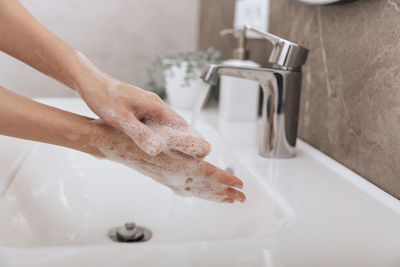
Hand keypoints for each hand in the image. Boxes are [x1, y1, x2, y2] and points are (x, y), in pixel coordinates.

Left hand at [73, 51, 209, 156]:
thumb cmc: (103, 97)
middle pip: (177, 125)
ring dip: (174, 139)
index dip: (193, 138)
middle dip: (187, 140)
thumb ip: (140, 134)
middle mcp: (154, 106)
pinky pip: (155, 126)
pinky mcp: (139, 111)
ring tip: (181, 156)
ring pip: (166, 126)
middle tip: (196, 158)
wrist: (89, 83)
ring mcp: (147, 108)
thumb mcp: (121, 119)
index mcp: (155, 105)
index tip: (204, 152)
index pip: (181, 124)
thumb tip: (159, 150)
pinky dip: (161, 137)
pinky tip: (158, 147)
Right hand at [91, 120, 245, 202]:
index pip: (208, 176)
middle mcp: (173, 176)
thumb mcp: (161, 133)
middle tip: (241, 198)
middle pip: (205, 188)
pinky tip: (196, 192)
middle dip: (225, 194)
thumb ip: (186, 143)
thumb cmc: (134, 135)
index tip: (240, 185)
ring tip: (227, 199)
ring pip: (196, 191)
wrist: (111, 143)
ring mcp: (167, 178)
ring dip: (213, 195)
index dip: (226, 180)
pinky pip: (184, 189)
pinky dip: (196, 192)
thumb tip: (208, 152)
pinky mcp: (161, 177)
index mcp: (177, 165)